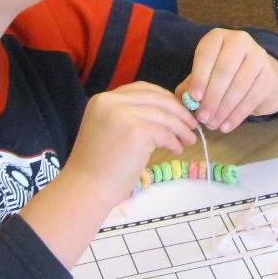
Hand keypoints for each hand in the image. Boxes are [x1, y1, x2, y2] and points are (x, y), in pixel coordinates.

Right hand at [66, 82, 200, 202]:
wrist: (86, 189)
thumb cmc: (98, 167)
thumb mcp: (108, 130)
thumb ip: (128, 116)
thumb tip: (164, 113)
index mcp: (103, 100)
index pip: (141, 89)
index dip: (164, 98)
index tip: (177, 110)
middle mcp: (111, 102)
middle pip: (156, 98)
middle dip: (178, 110)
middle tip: (191, 124)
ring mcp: (123, 115)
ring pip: (163, 115)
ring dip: (180, 128)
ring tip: (189, 139)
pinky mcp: (136, 131)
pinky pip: (164, 132)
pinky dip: (174, 141)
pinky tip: (176, 149)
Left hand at [178, 29, 277, 133]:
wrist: (255, 75)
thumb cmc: (221, 74)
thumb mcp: (204, 74)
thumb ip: (191, 85)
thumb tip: (184, 99)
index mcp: (218, 37)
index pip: (207, 54)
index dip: (200, 76)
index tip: (194, 98)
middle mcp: (240, 40)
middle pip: (224, 71)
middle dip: (212, 97)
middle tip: (202, 118)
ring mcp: (258, 56)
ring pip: (239, 85)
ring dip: (224, 109)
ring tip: (213, 125)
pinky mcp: (269, 74)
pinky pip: (252, 97)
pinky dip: (237, 115)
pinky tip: (227, 126)